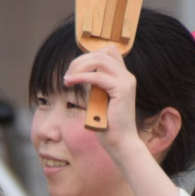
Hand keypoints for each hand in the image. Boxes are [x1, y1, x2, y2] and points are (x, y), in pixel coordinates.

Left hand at [63, 44, 143, 158]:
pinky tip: (70, 82)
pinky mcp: (122, 90)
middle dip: (80, 61)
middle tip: (67, 75)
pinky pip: (97, 77)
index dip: (90, 56)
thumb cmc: (108, 126)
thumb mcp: (98, 100)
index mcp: (124, 77)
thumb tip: (79, 75)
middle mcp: (127, 76)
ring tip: (67, 79)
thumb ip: (94, 86)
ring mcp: (126, 81)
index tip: (74, 70)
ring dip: (80, 67)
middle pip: (102, 53)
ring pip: (100, 60)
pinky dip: (81, 77)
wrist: (121, 143)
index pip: (108, 52)